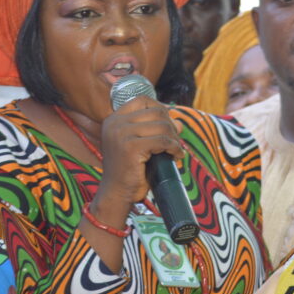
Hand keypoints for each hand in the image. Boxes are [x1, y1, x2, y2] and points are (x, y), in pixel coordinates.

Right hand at [94, 96, 184, 218]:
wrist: (117, 193)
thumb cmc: (131, 170)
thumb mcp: (142, 144)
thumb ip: (156, 130)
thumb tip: (179, 123)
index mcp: (114, 119)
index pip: (143, 100)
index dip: (161, 109)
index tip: (168, 125)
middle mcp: (115, 123)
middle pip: (157, 112)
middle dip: (171, 126)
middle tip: (175, 142)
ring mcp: (121, 134)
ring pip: (162, 126)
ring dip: (175, 139)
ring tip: (175, 151)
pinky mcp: (131, 147)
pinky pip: (163, 141)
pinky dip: (175, 148)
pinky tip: (177, 156)